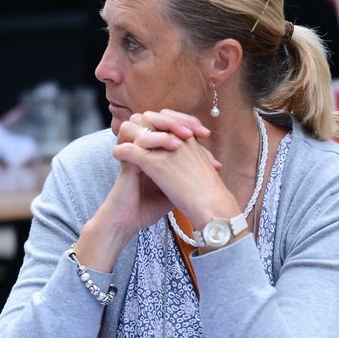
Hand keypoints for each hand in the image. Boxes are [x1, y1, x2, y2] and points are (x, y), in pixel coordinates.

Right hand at [72, 110, 213, 269]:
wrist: (129, 221)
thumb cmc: (150, 206)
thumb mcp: (175, 187)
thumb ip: (188, 173)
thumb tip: (211, 167)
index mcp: (153, 148)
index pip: (169, 124)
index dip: (187, 124)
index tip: (206, 134)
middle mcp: (142, 145)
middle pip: (158, 116)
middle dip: (178, 119)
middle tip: (197, 131)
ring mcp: (133, 150)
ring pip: (145, 121)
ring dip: (166, 124)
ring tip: (186, 136)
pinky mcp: (126, 158)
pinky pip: (138, 138)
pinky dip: (156, 138)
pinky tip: (174, 145)